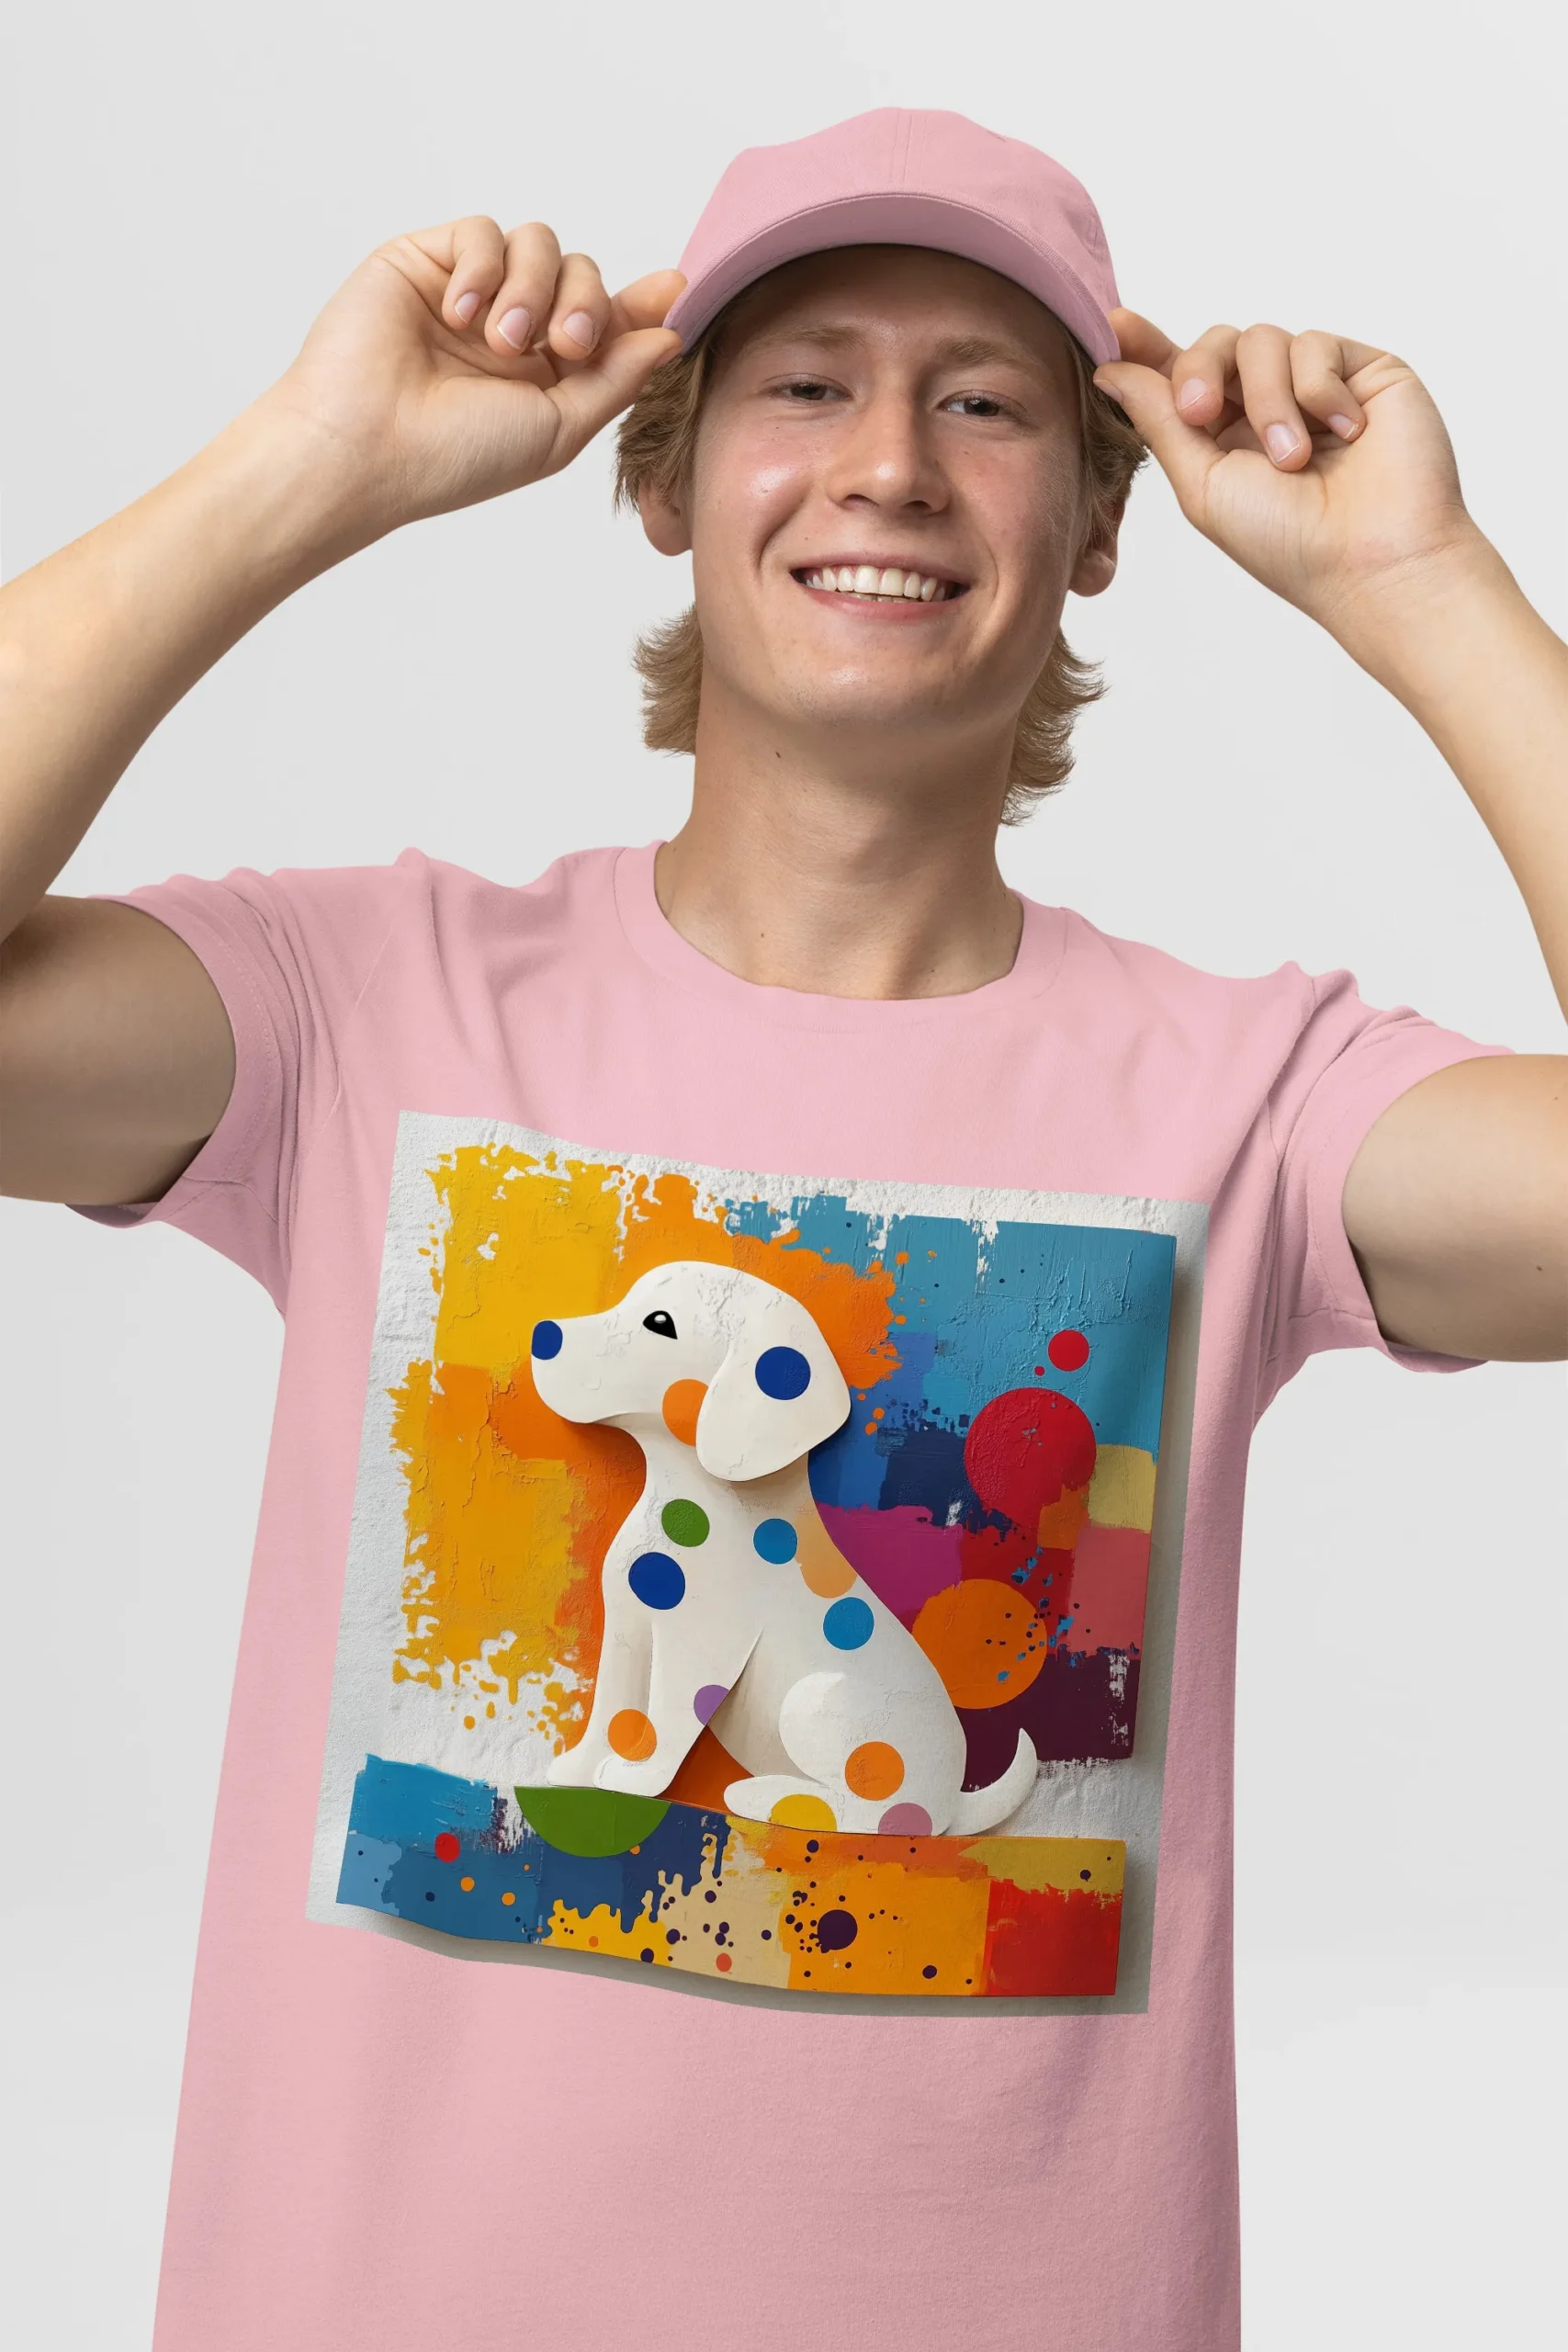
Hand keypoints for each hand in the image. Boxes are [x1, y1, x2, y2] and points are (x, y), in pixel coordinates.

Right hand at [260, 218, 684, 536]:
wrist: (367, 447)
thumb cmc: (456, 457)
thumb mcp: (560, 429)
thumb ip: (616, 378)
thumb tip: (670, 333)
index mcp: (548, 374)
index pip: (608, 320)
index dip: (642, 303)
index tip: (675, 291)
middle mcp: (513, 329)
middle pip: (582, 273)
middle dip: (587, 304)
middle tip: (565, 347)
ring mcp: (471, 292)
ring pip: (539, 244)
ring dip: (533, 288)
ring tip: (503, 341)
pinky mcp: (426, 260)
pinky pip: (483, 232)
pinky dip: (483, 269)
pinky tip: (459, 315)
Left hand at [1095, 311, 1486, 644]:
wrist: (1375, 558)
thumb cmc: (1289, 542)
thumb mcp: (1202, 485)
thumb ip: (1158, 419)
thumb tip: (1109, 369)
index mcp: (1223, 438)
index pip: (1182, 377)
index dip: (1147, 348)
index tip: (1114, 322)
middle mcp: (1268, 406)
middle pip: (1215, 343)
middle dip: (1200, 371)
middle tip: (1200, 414)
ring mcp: (1316, 385)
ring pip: (1263, 339)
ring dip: (1269, 399)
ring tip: (1293, 458)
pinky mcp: (1363, 369)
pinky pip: (1316, 344)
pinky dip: (1320, 390)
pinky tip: (1345, 434)